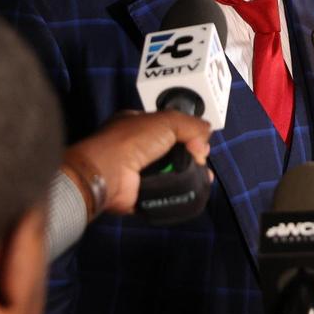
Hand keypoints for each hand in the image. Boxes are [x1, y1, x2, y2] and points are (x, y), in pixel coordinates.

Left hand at [64, 110, 212, 216]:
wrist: (108, 172)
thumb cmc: (133, 140)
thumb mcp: (168, 120)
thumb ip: (192, 125)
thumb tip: (204, 142)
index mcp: (138, 125)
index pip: (169, 127)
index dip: (187, 132)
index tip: (199, 141)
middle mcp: (136, 147)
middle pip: (173, 150)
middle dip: (192, 155)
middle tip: (202, 160)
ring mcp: (137, 172)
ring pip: (172, 172)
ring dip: (190, 174)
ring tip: (204, 177)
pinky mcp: (140, 193)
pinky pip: (166, 192)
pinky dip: (179, 191)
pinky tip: (193, 190)